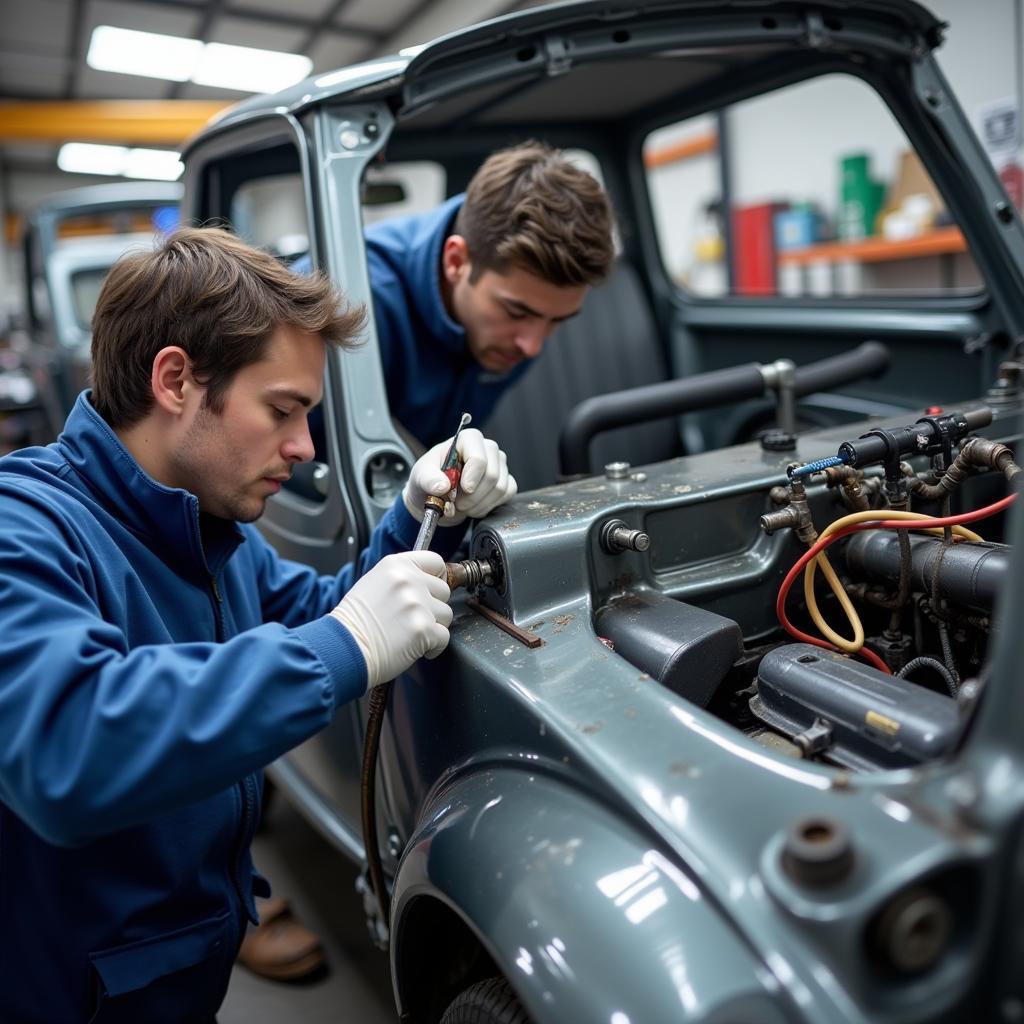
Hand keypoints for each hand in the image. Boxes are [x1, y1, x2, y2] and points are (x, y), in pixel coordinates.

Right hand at [330, 551, 452, 688]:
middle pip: (444, 590)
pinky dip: (433, 647)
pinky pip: (444, 637)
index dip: (437, 578)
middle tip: (412, 619)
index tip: (431, 591)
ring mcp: (417, 604)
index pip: (436, 562)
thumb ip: (401, 579)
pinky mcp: (423, 629)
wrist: (342, 649)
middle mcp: (409, 580)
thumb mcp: (373, 583)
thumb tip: (426, 583)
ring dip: (433, 627)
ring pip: (446, 615)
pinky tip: (414, 648)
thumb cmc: (354, 622)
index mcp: (396, 565)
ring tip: (409, 634)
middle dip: (433, 607)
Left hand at [402, 428, 516, 526]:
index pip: (479, 458)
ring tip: (462, 505)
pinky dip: (488, 506)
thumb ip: (428, 479)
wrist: (437, 495)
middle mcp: (487, 448)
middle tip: (456, 503)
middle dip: (472, 496)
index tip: (463, 490)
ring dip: (478, 504)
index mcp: (468, 439)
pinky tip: (474, 506)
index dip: (472, 477)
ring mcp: (499, 464)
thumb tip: (442, 486)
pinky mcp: (506, 479)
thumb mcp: (420, 477)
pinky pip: (507, 494)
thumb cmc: (430, 479)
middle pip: (491, 475)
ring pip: (499, 487)